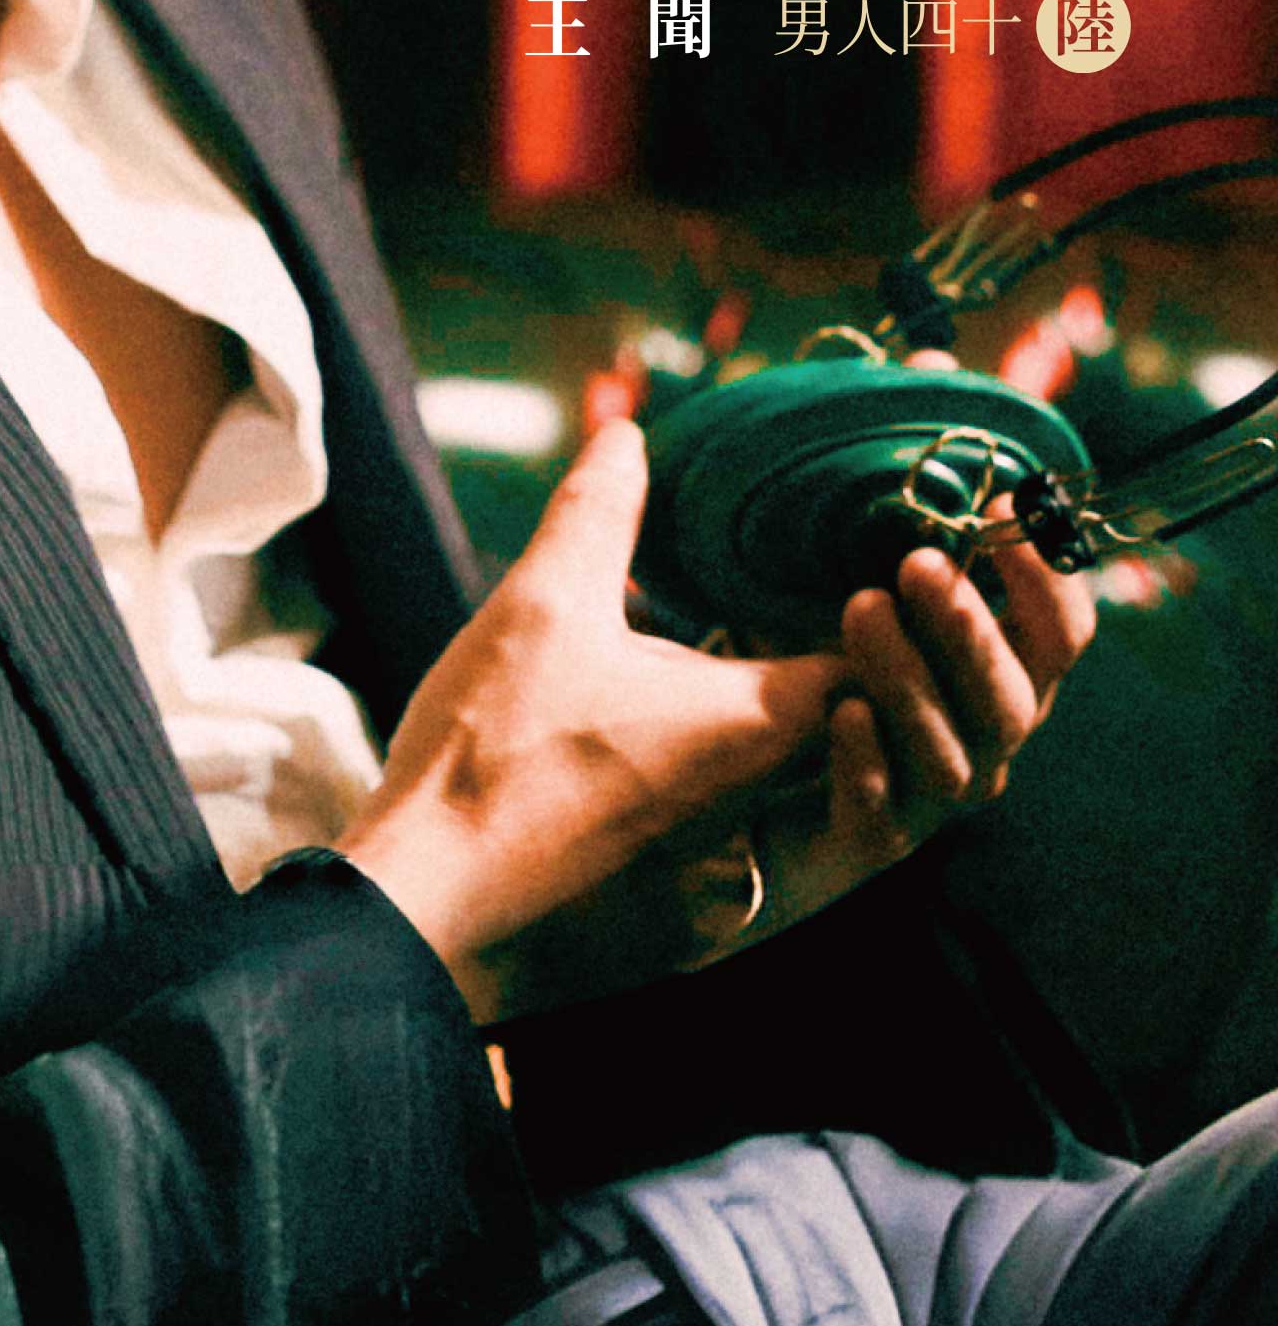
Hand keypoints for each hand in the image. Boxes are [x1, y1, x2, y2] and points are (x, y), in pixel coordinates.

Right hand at [337, 422, 1095, 1023]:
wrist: (429, 892)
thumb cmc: (493, 753)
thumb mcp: (543, 604)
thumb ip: (598, 512)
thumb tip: (628, 433)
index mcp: (762, 722)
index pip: (886, 651)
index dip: (897, 590)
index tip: (882, 530)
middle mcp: (765, 786)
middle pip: (858, 703)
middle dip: (862, 634)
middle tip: (841, 558)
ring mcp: (722, 828)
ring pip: (804, 745)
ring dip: (802, 677)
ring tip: (765, 606)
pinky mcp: (675, 852)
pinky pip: (748, 775)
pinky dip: (747, 719)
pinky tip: (688, 674)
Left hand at [685, 492, 1094, 967]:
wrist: (756, 809)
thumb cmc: (827, 685)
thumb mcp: (868, 598)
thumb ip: (907, 527)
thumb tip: (928, 404)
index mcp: (1000, 683)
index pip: (1062, 638)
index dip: (1050, 579)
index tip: (1006, 509)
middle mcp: (983, 747)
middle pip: (1012, 697)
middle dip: (971, 627)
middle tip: (918, 565)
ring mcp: (930, 802)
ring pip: (946, 751)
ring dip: (910, 678)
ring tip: (860, 609)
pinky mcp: (868, 845)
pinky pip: (881, 811)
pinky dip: (867, 760)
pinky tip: (840, 712)